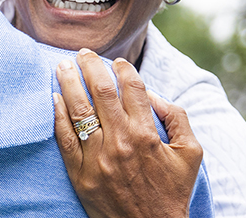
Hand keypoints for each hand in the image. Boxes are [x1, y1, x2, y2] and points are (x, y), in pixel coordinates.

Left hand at [52, 49, 202, 217]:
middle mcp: (121, 142)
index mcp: (147, 134)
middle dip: (90, 66)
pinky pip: (65, 139)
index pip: (132, 88)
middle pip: (101, 92)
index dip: (123, 68)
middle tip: (82, 53)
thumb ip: (178, 119)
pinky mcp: (80, 175)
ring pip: (79, 111)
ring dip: (68, 83)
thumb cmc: (172, 191)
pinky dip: (58, 116)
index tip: (116, 61)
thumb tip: (154, 95)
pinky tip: (54, 98)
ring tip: (61, 66)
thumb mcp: (191, 154)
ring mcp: (98, 159)